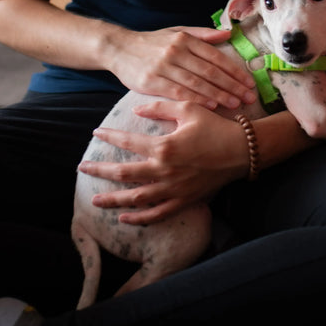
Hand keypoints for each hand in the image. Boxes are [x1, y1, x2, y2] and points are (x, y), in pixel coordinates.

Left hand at [78, 99, 246, 222]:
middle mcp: (164, 170)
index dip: (109, 136)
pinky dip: (139, 218)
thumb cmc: (216, 126)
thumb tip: (137, 109)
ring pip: (136, 198)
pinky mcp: (183, 200)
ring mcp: (173, 189)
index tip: (95, 133)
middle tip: (82, 168)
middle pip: (123, 174)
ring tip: (96, 200)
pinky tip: (125, 218)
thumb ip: (161, 107)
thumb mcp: (189, 108)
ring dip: (113, 200)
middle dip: (100, 170)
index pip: (127, 142)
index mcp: (164, 146)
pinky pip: (157, 214)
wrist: (242, 150)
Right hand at [110, 25, 256, 110]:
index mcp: (185, 39)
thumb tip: (228, 35)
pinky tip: (211, 106)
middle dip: (233, 86)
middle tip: (250, 98)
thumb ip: (202, 35)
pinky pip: (179, 92)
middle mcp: (176, 51)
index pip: (216, 57)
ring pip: (198, 83)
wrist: (118, 48)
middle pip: (211, 72)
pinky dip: (197, 99)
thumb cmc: (151, 43)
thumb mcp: (176, 32)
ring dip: (219, 95)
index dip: (235, 71)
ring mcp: (164, 67)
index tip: (250, 83)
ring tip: (236, 104)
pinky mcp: (152, 82)